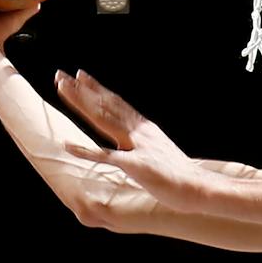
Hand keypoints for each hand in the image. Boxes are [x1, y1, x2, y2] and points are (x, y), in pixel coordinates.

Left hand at [55, 71, 206, 205]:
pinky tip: (68, 146)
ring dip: (81, 102)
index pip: (117, 104)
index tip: (81, 76)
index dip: (97, 89)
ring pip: (104, 118)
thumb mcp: (161, 154)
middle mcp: (140, 132)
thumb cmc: (183, 177)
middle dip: (82, 89)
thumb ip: (146, 146)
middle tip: (60, 74)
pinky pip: (106, 156)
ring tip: (62, 88)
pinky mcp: (135, 165)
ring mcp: (137, 147)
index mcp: (146, 129)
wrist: (200, 187)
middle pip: (106, 106)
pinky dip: (86, 151)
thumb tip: (135, 146)